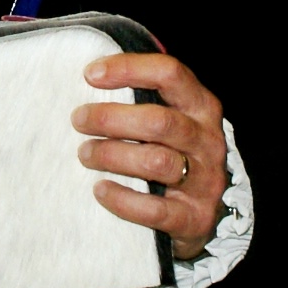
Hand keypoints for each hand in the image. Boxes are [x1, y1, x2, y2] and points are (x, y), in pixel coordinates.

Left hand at [72, 54, 227, 262]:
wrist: (207, 212)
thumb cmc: (177, 153)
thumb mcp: (174, 119)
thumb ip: (147, 97)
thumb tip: (92, 76)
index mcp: (202, 107)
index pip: (170, 74)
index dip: (129, 69)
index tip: (90, 75)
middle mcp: (208, 141)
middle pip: (159, 121)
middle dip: (111, 118)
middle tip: (79, 120)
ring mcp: (205, 181)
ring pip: (157, 163)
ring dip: (113, 155)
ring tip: (85, 153)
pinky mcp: (195, 218)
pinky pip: (156, 210)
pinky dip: (123, 199)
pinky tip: (100, 189)